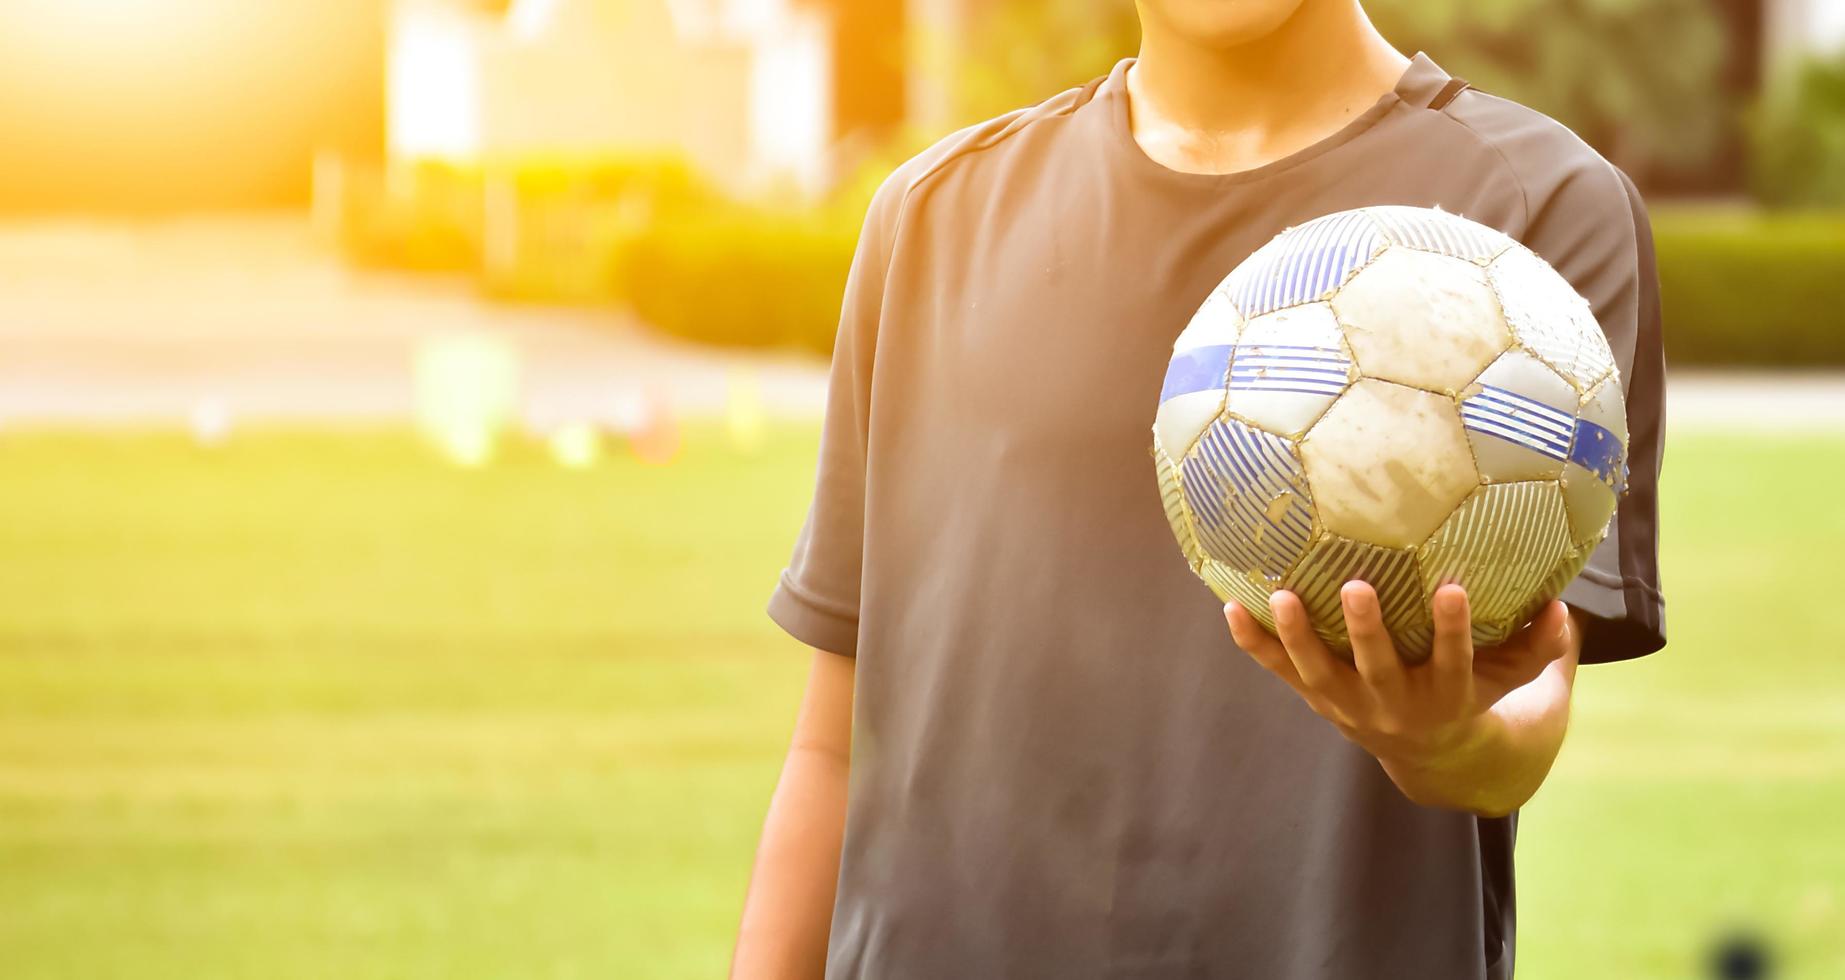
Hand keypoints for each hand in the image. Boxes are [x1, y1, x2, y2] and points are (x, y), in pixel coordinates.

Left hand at [1224, 582, 1576, 773]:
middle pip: (1378, 668)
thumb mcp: (1522, 688)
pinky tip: (1232, 608)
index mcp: (1448, 698)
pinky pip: (1283, 672)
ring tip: (1281, 595)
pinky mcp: (1320, 700)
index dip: (1452, 628)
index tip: (1452, 588)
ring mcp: (1352, 705)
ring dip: (1299, 635)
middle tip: (1356, 585)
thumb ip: (1545, 649)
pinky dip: (1257, 644)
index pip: (1454, 661)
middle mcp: (1396, 705)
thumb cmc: (1482, 704)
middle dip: (1366, 630)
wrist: (1436, 763)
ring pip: (1321, 672)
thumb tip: (1565, 605)